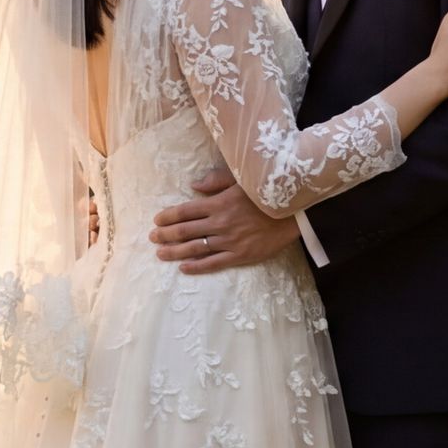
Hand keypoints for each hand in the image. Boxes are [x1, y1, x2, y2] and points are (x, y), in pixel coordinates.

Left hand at [150, 168, 298, 272]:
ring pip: (194, 248)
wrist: (294, 212)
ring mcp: (229, 241)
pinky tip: (183, 267)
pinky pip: (213, 263)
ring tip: (161, 253)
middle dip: (165, 234)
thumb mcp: (242, 179)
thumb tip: (194, 185)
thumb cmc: (267, 193)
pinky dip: (196, 266)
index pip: (184, 211)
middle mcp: (219, 223)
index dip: (167, 216)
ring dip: (174, 252)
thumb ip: (216, 180)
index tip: (156, 220)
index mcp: (217, 203)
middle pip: (184, 231)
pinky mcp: (240, 255)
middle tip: (153, 237)